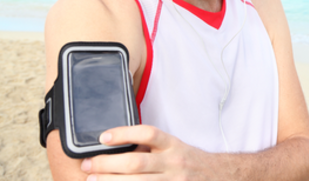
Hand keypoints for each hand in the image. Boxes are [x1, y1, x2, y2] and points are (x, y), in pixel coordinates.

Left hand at [81, 125, 217, 179]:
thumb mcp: (175, 147)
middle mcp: (174, 163)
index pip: (148, 133)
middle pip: (136, 163)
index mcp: (173, 145)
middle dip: (107, 165)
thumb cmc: (190, 162)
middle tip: (87, 166)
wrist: (220, 177)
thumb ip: (152, 147)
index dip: (124, 133)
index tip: (103, 137)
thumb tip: (117, 147)